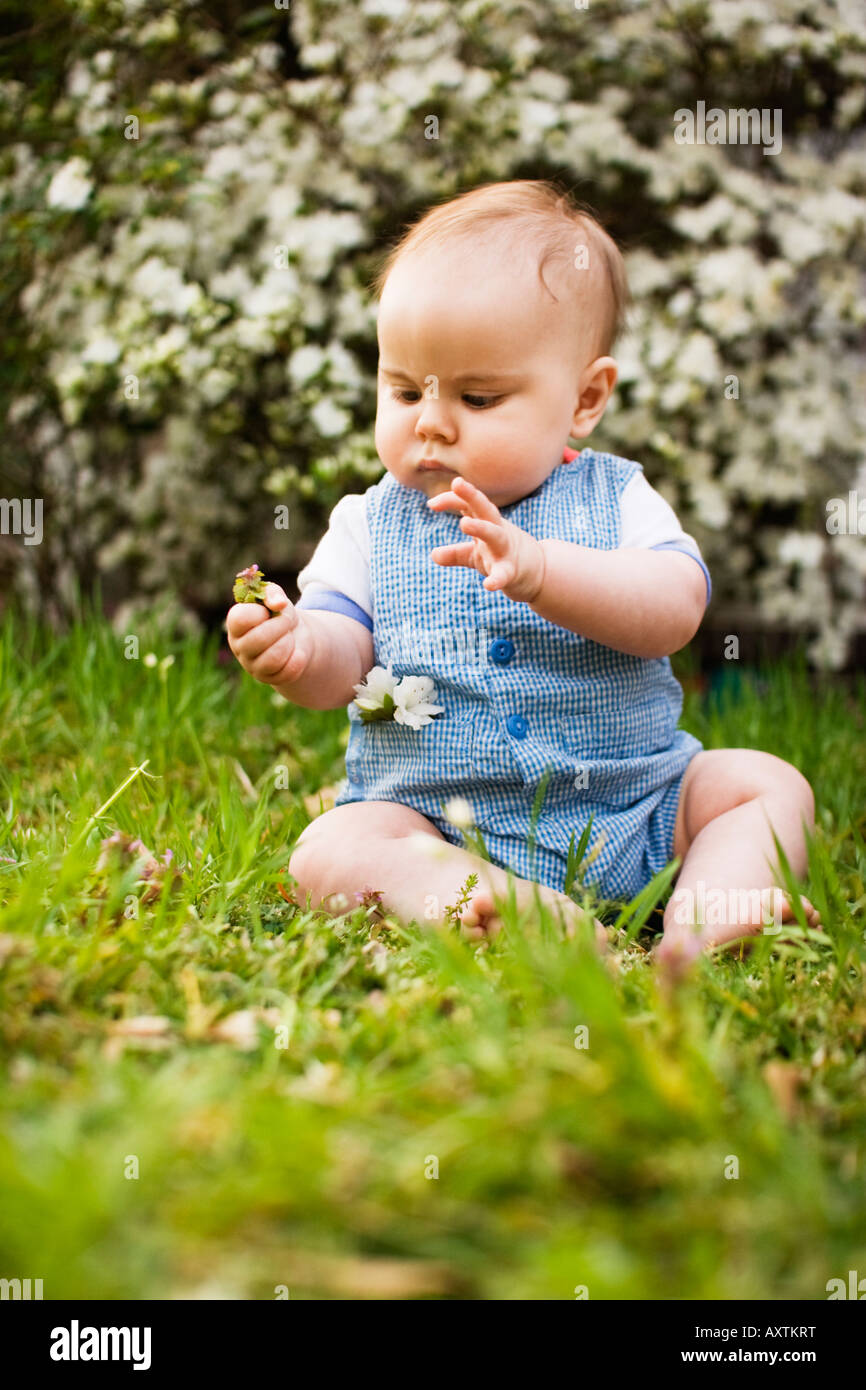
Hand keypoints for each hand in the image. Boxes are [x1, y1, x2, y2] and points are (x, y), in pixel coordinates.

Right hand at [226, 582, 314, 688]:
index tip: (269, 611)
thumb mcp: (276, 597)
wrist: (295, 634)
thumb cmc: (278, 613)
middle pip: (259, 639)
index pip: (240, 619)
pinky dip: (297, 659)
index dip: (260, 612)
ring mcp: (252, 665)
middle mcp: (239, 646)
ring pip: (272, 659)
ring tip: (289, 637)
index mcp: (235, 624)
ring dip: (288, 643)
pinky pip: (286, 673)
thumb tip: (279, 604)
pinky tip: (297, 652)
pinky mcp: (269, 678)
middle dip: (281, 626)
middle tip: (287, 621)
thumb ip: (273, 593)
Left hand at [426, 477, 545, 602]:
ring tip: (464, 523)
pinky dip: (497, 579)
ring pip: (494, 535)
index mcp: (487, 523)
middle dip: (472, 495)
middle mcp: (497, 532)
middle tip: (457, 483)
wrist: (538, 573)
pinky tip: (488, 585)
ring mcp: (505, 550)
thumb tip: (434, 554)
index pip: (469, 505)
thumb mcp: (476, 554)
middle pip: (485, 509)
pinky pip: (504, 574)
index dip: (452, 499)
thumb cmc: (503, 557)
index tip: (431, 503)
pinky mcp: (512, 572)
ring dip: (480, 527)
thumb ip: (455, 553)